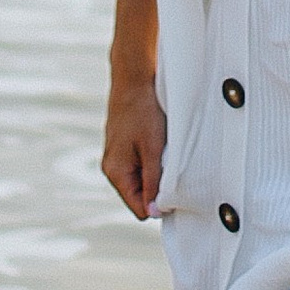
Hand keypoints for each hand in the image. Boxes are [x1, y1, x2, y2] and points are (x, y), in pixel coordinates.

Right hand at [101, 76, 164, 221]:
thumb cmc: (143, 110)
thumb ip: (153, 182)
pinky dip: (153, 160)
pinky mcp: (124, 147)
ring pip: (143, 180)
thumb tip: (153, 212)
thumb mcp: (152, 148)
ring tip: (165, 150)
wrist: (134, 76)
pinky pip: (141, 165)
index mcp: (116, 172)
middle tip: (172, 164)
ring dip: (157, 172)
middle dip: (158, 187)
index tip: (176, 187)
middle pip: (141, 195)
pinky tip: (160, 143)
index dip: (159, 204)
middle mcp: (112, 168)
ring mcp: (117, 157)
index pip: (139, 208)